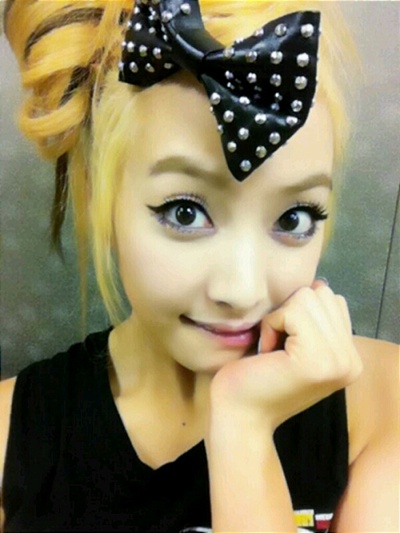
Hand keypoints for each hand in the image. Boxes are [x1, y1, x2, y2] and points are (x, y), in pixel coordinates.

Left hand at [210, 281, 362, 430]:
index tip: (285, 346)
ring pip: (308, 296)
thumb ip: (315, 320)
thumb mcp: (295, 345)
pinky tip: (267, 352)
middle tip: (277, 348)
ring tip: (273, 349)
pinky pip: (293, 310)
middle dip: (290, 312)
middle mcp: (351, 361)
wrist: (239, 418)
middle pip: (322, 293)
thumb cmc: (256, 378)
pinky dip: (272, 324)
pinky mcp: (317, 359)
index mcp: (349, 358)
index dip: (298, 314)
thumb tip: (318, 284)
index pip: (332, 301)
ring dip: (280, 318)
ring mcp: (338, 361)